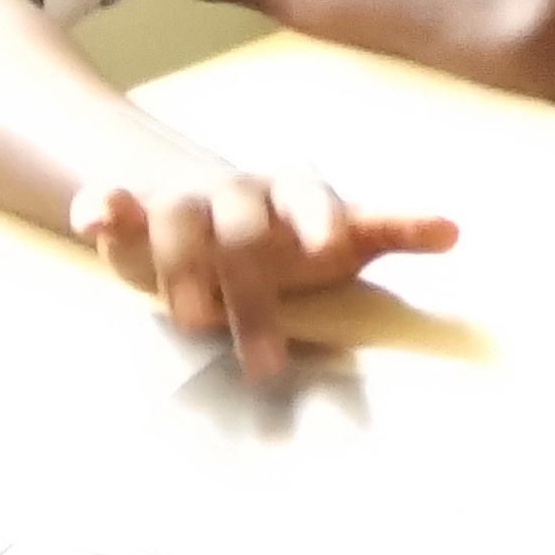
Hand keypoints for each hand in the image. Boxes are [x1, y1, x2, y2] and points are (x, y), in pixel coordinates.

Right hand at [68, 172, 454, 384]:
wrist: (209, 200)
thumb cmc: (290, 231)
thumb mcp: (344, 231)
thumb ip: (394, 228)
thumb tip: (457, 229)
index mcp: (296, 193)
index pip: (312, 197)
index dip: (320, 218)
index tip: (332, 245)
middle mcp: (240, 192)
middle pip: (246, 233)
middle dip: (254, 295)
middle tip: (264, 362)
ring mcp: (185, 200)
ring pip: (181, 222)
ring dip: (184, 269)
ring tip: (195, 321)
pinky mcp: (135, 216)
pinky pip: (113, 203)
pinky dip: (103, 207)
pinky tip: (96, 218)